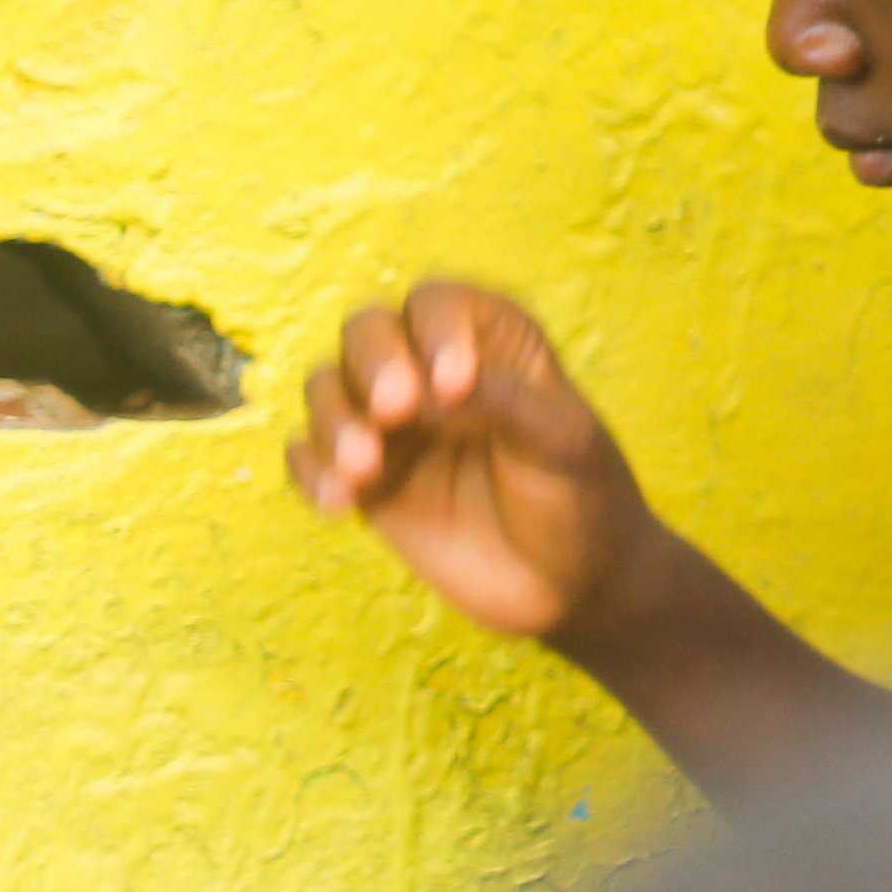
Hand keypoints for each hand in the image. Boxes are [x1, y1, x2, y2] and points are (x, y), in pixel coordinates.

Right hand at [286, 282, 668, 647]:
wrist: (570, 588)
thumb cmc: (582, 499)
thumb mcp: (562, 442)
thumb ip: (503, 400)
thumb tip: (433, 385)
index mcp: (489, 342)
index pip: (437, 304)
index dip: (435, 331)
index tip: (454, 385)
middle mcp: (430, 371)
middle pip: (367, 333)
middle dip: (372, 365)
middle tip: (396, 411)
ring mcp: (393, 428)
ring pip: (328, 389)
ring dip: (334, 420)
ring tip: (365, 470)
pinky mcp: (366, 483)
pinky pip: (310, 458)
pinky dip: (312, 471)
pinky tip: (340, 504)